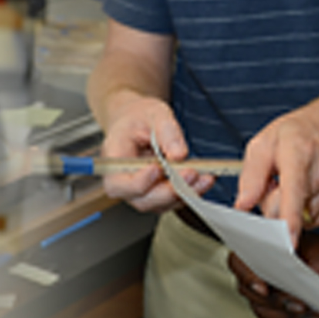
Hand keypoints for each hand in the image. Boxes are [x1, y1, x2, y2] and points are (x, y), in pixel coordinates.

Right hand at [96, 94, 211, 212]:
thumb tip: (179, 155)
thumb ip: (167, 131)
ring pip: (159, 204)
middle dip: (169, 191)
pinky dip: (189, 193)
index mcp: (114, 158)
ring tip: (204, 178)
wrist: (138, 122)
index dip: (139, 181)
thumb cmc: (139, 118)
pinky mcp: (155, 194)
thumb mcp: (154, 113)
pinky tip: (203, 180)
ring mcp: (139, 191)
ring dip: (183, 194)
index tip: (158, 169)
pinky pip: (171, 201)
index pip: (118, 183)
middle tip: (191, 174)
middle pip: (141, 200)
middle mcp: (123, 180)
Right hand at [230, 232, 318, 317]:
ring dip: (290, 316)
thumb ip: (300, 255)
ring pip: (263, 312)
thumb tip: (289, 254)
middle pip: (250, 293)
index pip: (238, 261)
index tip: (264, 288)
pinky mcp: (273, 312)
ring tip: (314, 313)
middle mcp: (258, 272)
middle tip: (302, 305)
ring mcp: (263, 295)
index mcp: (263, 248)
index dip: (247, 276)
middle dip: (278, 302)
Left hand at [236, 93, 318, 241]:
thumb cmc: (300, 132)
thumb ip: (250, 176)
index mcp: (300, 152)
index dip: (290, 218)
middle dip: (275, 204)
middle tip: (276, 183)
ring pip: (306, 219)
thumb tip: (242, 206)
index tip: (289, 240)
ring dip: (293, 209)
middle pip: (292, 210)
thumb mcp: (265, 141)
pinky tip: (310, 189)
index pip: (295, 191)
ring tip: (296, 182)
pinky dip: (309, 211)